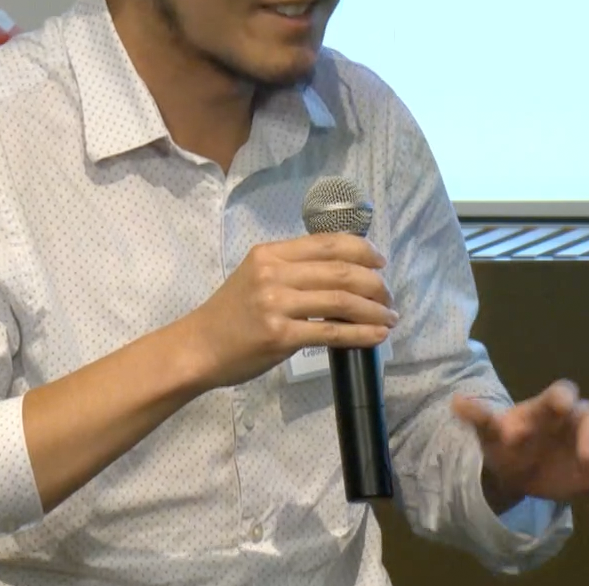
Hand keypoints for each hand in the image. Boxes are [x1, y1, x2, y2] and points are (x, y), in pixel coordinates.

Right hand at [181, 234, 397, 389]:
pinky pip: (332, 333)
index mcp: (269, 253)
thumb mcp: (256, 276)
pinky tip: (377, 336)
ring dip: (374, 310)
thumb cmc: (230, 314)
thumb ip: (292, 269)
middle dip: (374, 283)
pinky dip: (361, 334)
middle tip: (389, 296)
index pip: (327, 242)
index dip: (362, 250)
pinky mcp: (280, 336)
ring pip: (341, 301)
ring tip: (390, 317)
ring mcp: (276, 305)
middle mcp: (273, 273)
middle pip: (340, 270)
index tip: (380, 263)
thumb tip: (343, 269)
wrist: (198, 347)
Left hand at [453, 380, 588, 510]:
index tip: (561, 406)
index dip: (563, 398)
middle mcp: (575, 422)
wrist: (515, 470)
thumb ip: (479, 418)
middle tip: (586, 458)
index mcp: (550, 407)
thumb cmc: (506, 443)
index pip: (563, 392)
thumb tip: (454, 402)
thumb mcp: (490, 433)